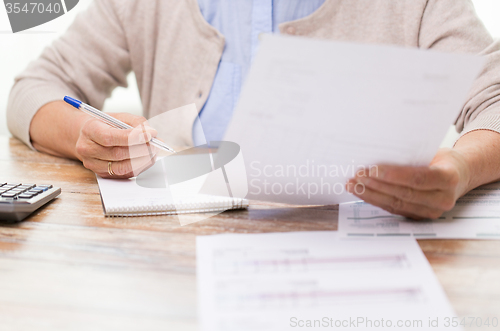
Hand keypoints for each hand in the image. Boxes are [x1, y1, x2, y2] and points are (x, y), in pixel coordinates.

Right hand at [75, 113, 157, 178]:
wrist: (90, 136)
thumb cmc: (107, 125)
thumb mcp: (119, 117)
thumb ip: (136, 122)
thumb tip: (151, 133)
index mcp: (90, 130)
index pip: (110, 137)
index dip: (132, 137)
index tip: (150, 135)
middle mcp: (88, 149)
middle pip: (118, 154)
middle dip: (142, 149)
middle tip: (156, 144)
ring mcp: (94, 165)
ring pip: (123, 167)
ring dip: (143, 160)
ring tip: (154, 150)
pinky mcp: (103, 174)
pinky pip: (125, 174)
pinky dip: (140, 166)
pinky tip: (148, 158)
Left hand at [346, 148, 470, 219]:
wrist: (460, 175)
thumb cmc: (442, 159)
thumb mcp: (433, 152)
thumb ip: (411, 156)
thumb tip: (377, 153)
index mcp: (448, 178)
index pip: (417, 178)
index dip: (393, 175)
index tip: (372, 169)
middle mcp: (442, 199)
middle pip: (403, 194)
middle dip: (376, 185)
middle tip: (357, 176)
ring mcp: (431, 211)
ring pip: (396, 204)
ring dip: (371, 195)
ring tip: (353, 185)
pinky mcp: (419, 217)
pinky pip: (394, 209)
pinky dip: (376, 200)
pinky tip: (362, 193)